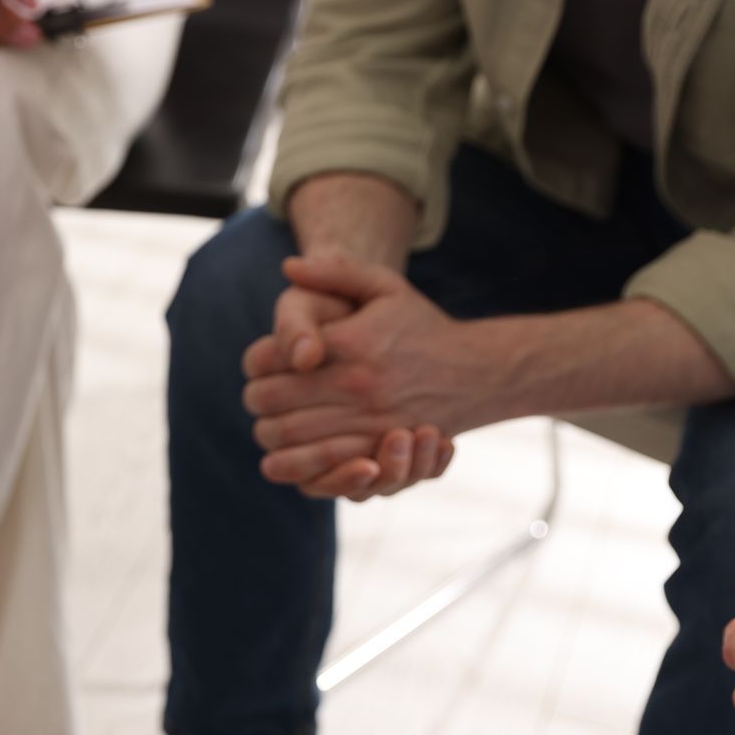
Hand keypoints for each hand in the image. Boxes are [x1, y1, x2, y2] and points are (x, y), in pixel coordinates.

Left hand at [243, 255, 478, 498]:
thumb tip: (288, 266)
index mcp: (350, 343)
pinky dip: (297, 464)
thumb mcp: (384, 286)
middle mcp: (357, 384)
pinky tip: (292, 452)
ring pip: (287, 438)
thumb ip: (335, 270)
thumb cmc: (420, 326)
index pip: (269, 357)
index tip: (264, 361)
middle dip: (257, 398)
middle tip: (261, 395)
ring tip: (273, 421)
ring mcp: (368, 422)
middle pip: (269, 401)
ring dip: (270, 432)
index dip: (256, 361)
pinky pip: (320, 469)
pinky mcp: (379, 452)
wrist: (478, 372)